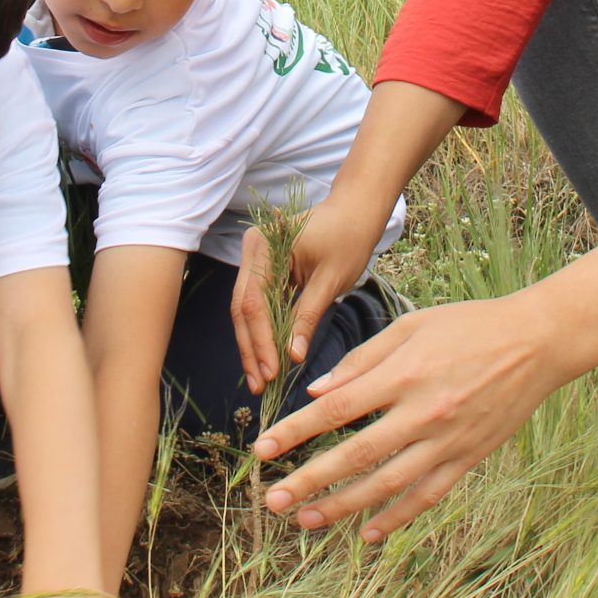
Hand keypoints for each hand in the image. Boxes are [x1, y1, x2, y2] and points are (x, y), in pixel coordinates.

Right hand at [230, 194, 384, 391]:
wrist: (354, 212)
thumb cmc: (348, 239)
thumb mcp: (331, 280)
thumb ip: (308, 316)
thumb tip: (293, 356)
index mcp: (265, 246)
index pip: (255, 302)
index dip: (260, 340)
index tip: (272, 372)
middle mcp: (251, 250)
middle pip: (243, 308)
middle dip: (251, 348)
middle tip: (261, 385)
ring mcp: (254, 260)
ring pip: (245, 310)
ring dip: (253, 345)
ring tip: (260, 380)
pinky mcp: (262, 270)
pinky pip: (257, 305)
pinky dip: (261, 332)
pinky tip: (265, 359)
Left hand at [255, 294, 568, 541]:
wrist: (537, 342)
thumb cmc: (470, 325)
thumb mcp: (412, 325)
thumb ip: (363, 359)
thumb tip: (318, 391)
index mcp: (405, 373)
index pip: (337, 409)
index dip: (296, 431)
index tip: (263, 449)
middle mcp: (423, 412)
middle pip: (355, 454)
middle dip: (309, 480)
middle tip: (272, 500)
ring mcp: (448, 440)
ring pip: (387, 484)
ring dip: (344, 507)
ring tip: (306, 521)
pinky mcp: (469, 458)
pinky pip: (427, 495)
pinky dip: (397, 517)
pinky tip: (368, 534)